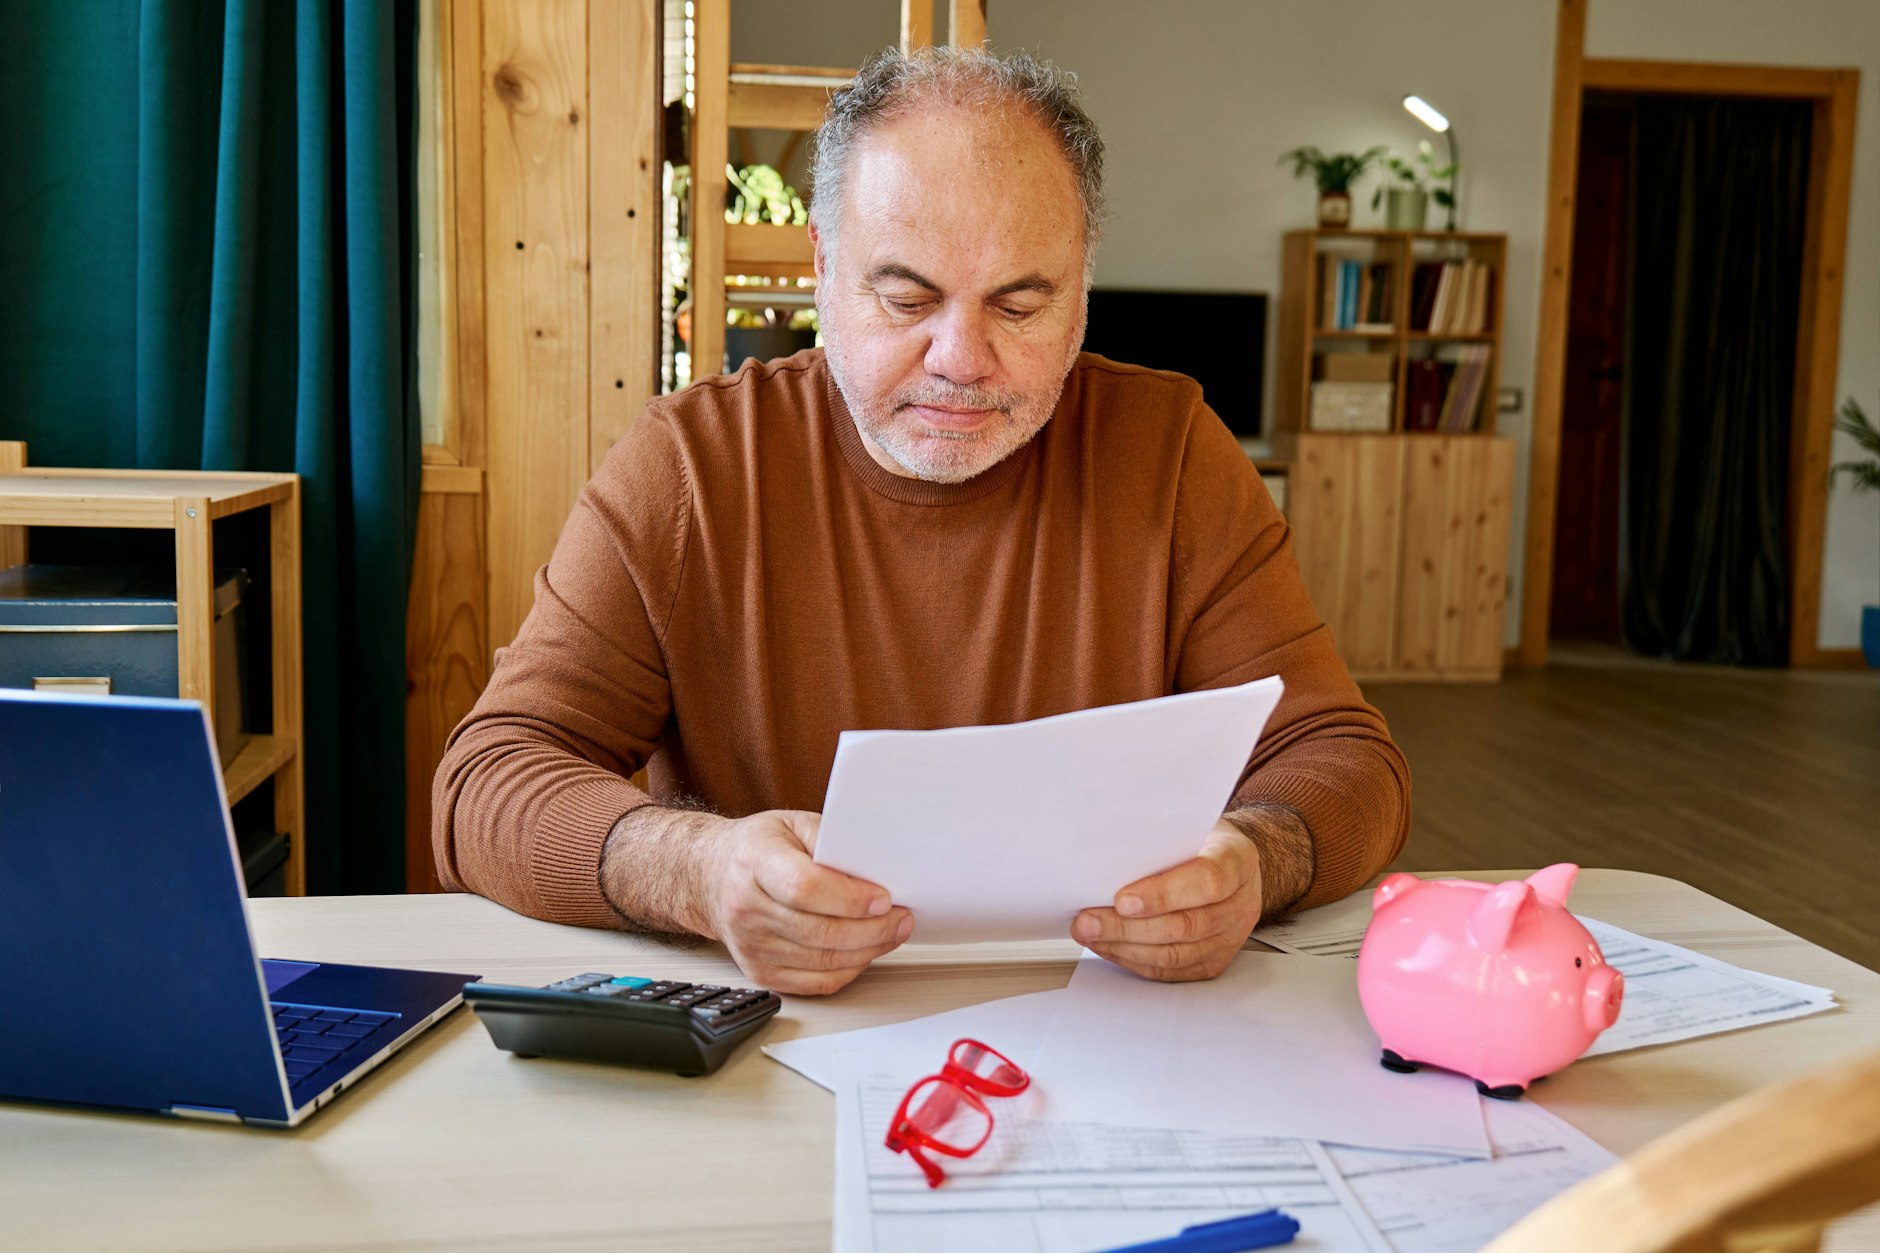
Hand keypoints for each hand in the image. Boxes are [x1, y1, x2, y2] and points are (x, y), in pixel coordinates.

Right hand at [696, 810, 913, 994]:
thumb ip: (832, 840)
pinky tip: (865, 951)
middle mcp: (746, 908)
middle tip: (902, 918)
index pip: (804, 888)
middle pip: (820, 931)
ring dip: (869, 950)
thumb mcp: (794, 824)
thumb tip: (875, 867)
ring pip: (823, 961)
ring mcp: (751, 945)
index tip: (884, 898)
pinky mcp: (760, 972)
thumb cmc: (758, 848)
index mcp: (754, 863)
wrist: (712, 876)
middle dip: (873, 929)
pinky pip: (815, 982)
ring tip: (893, 932)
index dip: (850, 897)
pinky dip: (849, 970)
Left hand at [1071, 818, 1262, 980]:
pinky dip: (1134, 960)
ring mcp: (1230, 938)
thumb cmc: (1203, 841)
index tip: (1121, 899)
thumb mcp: (1188, 825)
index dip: (1163, 894)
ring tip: (1090, 934)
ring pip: (1174, 954)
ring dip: (1124, 947)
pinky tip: (1109, 946)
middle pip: (1185, 926)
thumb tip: (1106, 855)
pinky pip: (1171, 970)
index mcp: (1237, 862)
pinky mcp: (1214, 961)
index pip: (1206, 882)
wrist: (1232, 865)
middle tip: (1088, 921)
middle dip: (1128, 927)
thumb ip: (1159, 839)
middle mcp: (1240, 904)